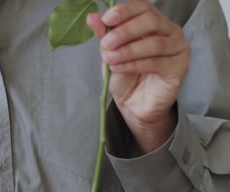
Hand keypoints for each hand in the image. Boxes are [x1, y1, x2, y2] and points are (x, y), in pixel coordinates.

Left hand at [87, 0, 190, 153]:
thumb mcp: (110, 52)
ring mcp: (178, 48)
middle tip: (107, 43)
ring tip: (110, 59)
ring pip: (155, 43)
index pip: (143, 6)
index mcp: (153, 22)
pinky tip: (119, 68)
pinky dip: (134, 64)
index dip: (125, 11)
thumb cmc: (125, 75)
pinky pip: (157, 62)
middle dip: (125, 31)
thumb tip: (92, 17)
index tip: (106, 19)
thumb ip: (104, 34)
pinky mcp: (180, 67)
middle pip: (151, 21)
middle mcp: (170, 31)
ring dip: (128, 51)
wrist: (133, 103)